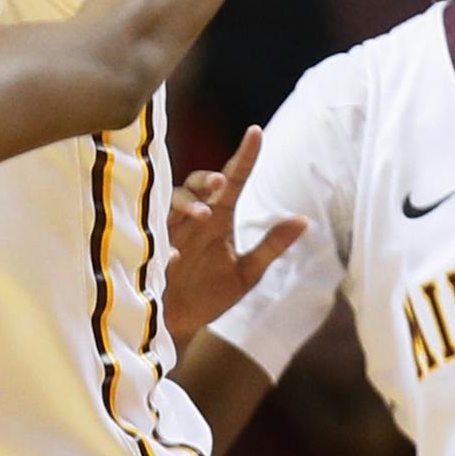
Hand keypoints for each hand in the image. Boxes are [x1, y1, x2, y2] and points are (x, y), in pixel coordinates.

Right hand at [160, 127, 306, 345]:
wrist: (181, 323)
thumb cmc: (210, 293)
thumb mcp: (247, 272)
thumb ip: (271, 245)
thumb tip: (304, 219)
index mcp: (220, 217)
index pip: (235, 180)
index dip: (245, 156)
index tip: (256, 132)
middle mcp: (194, 217)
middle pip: (198, 183)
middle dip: (207, 179)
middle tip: (221, 182)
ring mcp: (170, 230)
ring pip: (173, 200)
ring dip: (189, 204)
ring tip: (205, 215)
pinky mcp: (151, 250)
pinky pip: (153, 237)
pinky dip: (166, 244)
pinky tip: (176, 255)